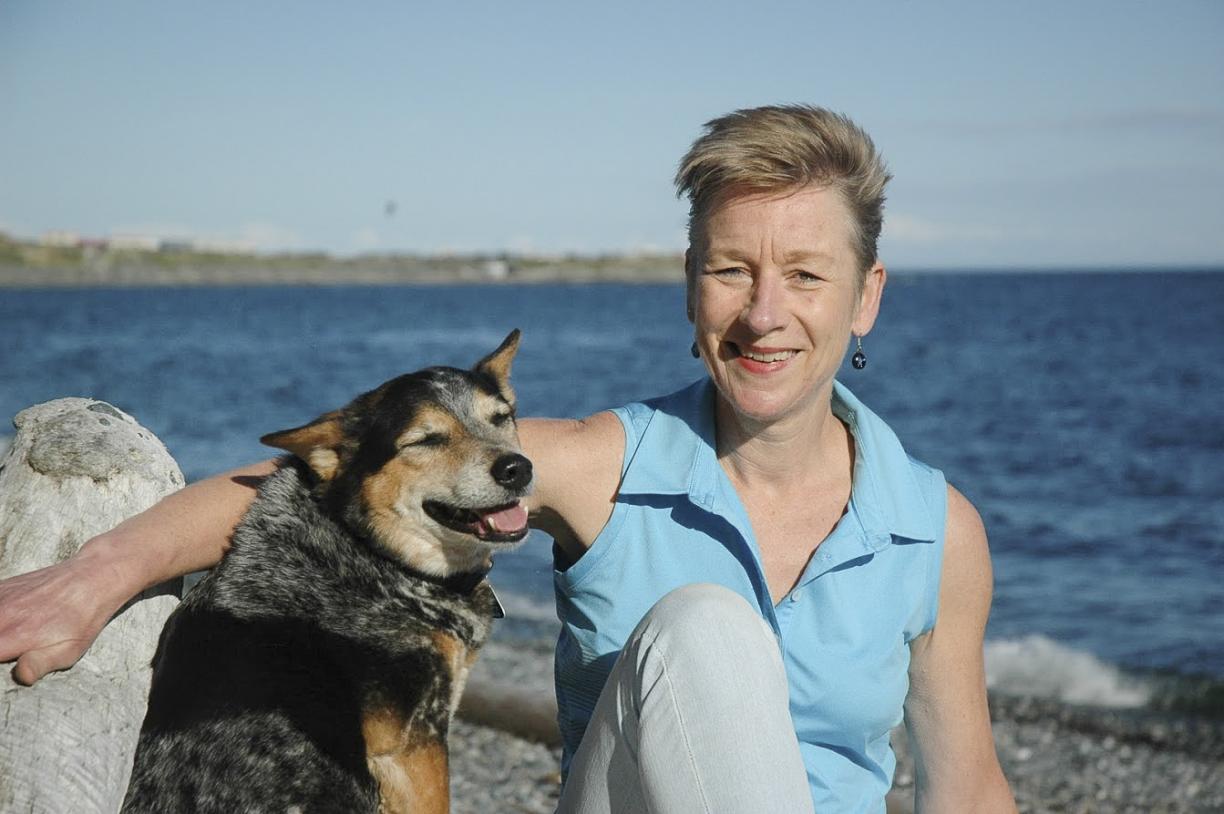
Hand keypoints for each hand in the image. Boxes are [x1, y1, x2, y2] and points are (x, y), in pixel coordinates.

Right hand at [0, 552, 121, 685]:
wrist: (92, 578)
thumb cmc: (81, 620)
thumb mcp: (68, 650)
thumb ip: (39, 664)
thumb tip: (20, 676)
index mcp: (11, 636)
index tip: (6, 658)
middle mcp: (0, 616)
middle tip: (10, 648)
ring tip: (13, 637)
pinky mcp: (2, 588)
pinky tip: (9, 619)